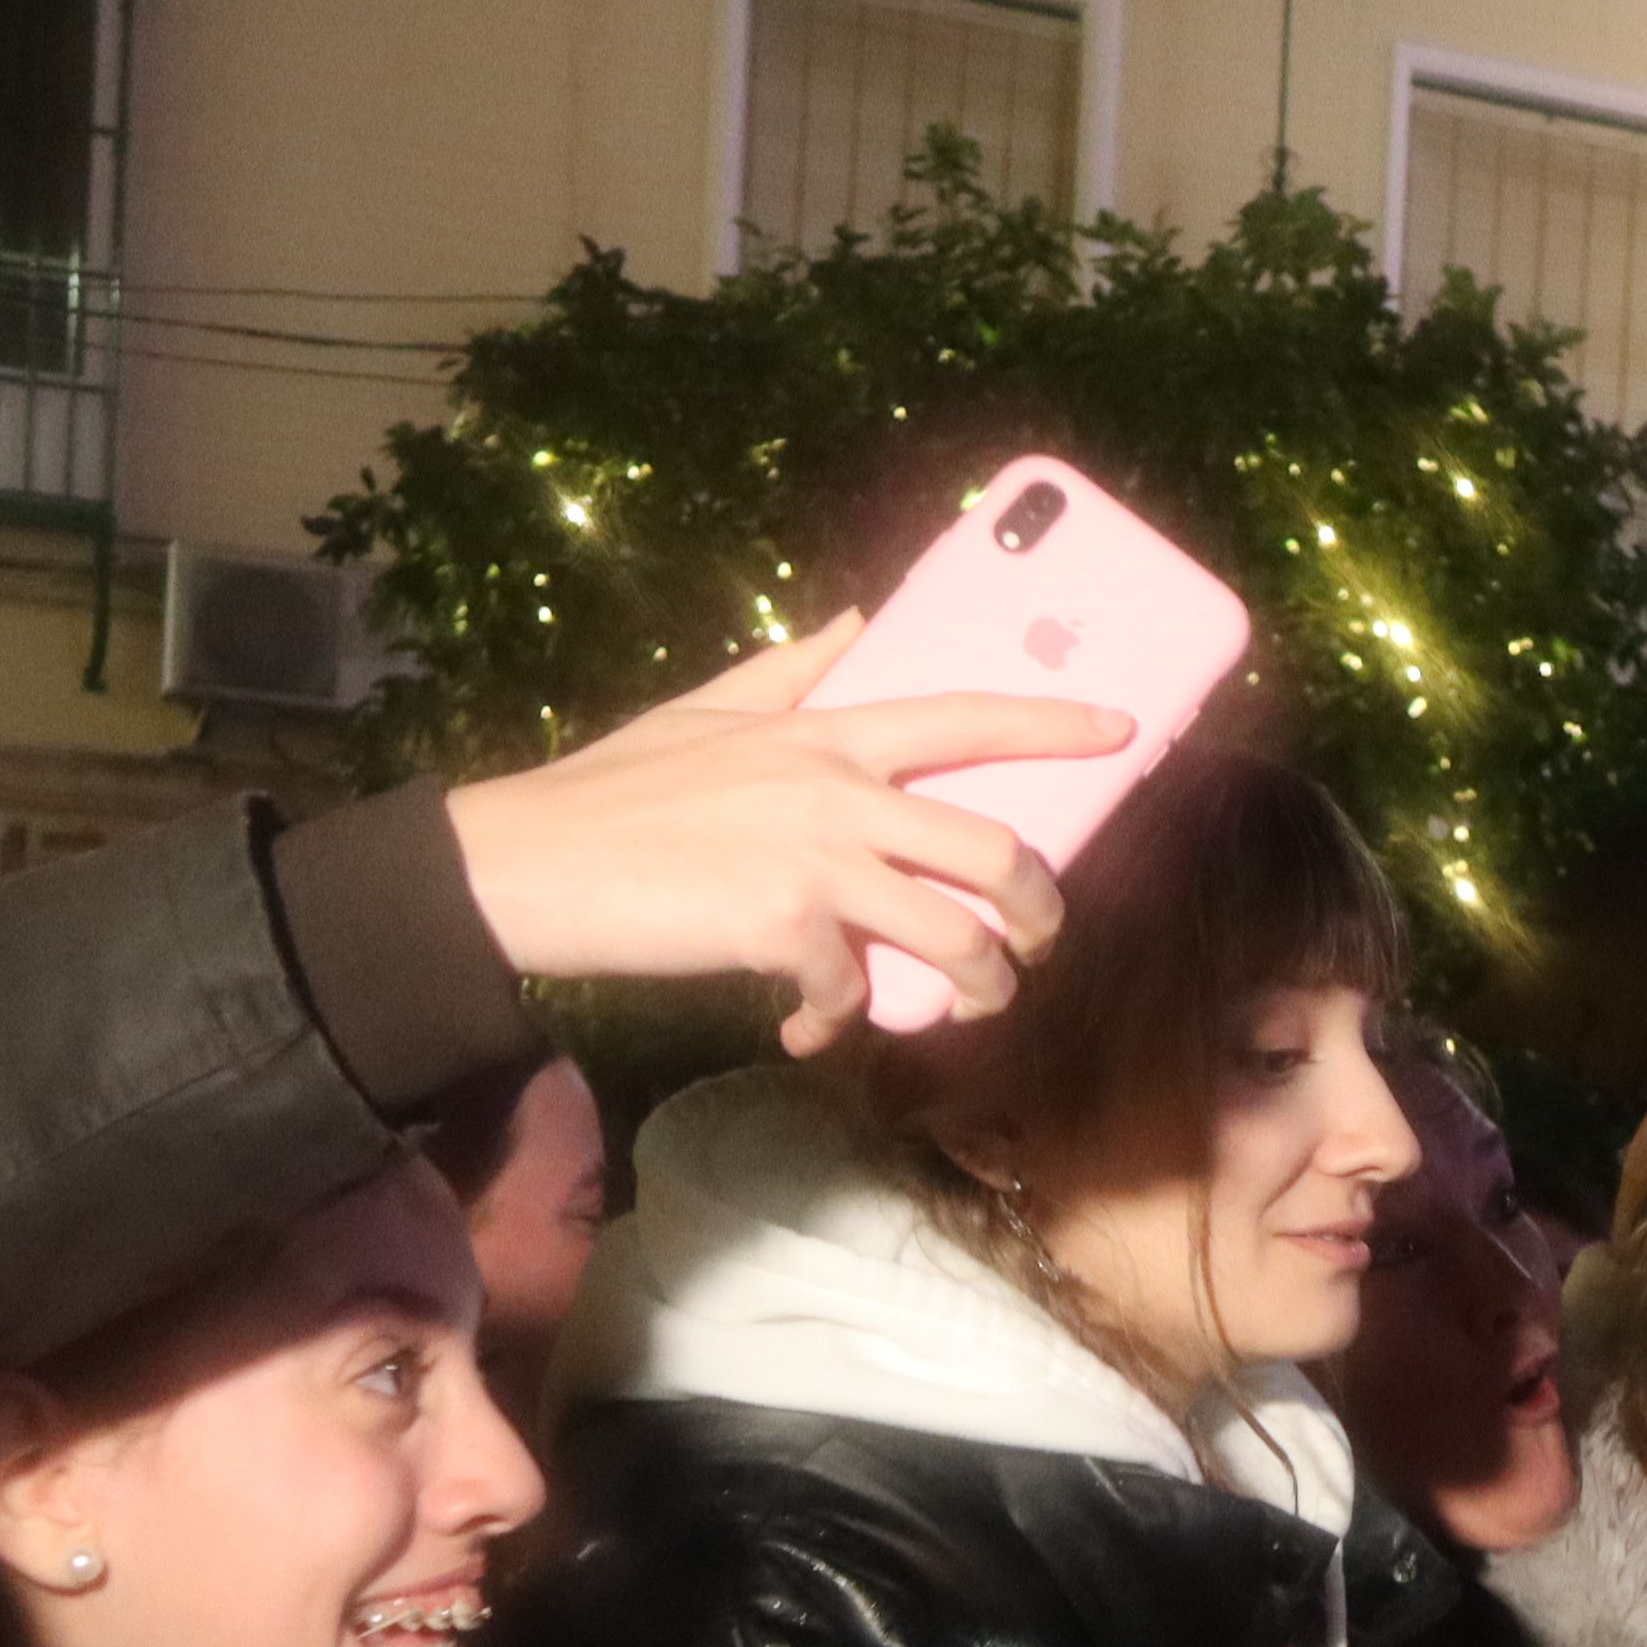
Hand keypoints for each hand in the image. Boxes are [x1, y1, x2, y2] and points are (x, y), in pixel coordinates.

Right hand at [438, 612, 1138, 1054]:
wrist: (525, 864)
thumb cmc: (613, 790)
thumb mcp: (704, 709)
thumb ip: (791, 671)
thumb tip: (855, 621)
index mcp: (826, 732)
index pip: (966, 716)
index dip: (1053, 722)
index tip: (1121, 729)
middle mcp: (838, 790)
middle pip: (995, 850)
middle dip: (1039, 907)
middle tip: (1037, 937)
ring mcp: (817, 861)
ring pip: (957, 938)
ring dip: (976, 987)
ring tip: (963, 1003)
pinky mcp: (783, 930)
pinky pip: (854, 993)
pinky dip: (837, 1021)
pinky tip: (804, 1025)